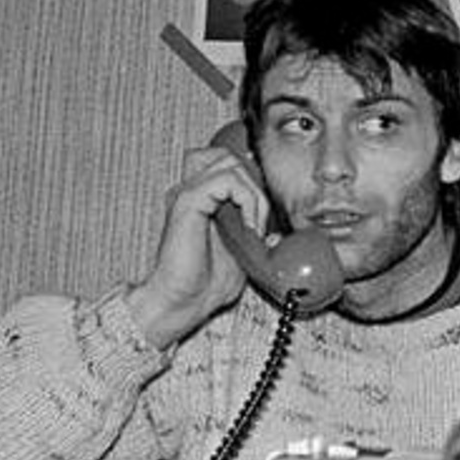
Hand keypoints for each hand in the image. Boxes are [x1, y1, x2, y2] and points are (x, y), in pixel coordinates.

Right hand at [125, 140, 272, 348]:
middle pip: (229, 156)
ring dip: (253, 192)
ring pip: (230, 162)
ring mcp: (187, 194)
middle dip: (255, 183)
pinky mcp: (187, 202)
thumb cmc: (204, 285)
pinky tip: (247, 226)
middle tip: (259, 218)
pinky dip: (246, 199)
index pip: (230, 165)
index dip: (254, 184)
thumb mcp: (242, 252)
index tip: (262, 219)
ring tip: (254, 223)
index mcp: (202, 200)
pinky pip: (226, 180)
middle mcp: (192, 192)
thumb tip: (276, 231)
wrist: (183, 303)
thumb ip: (255, 233)